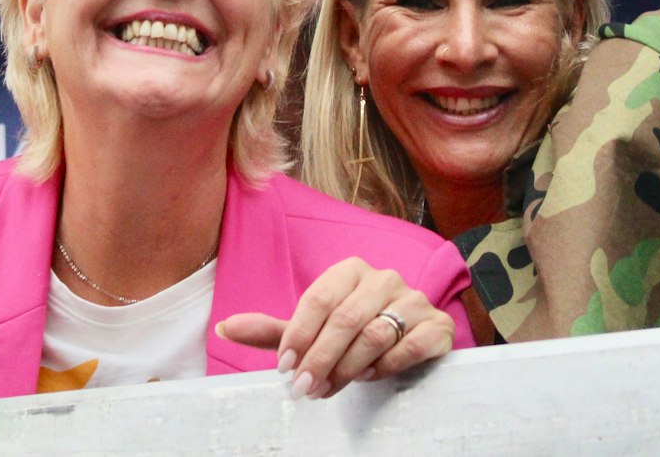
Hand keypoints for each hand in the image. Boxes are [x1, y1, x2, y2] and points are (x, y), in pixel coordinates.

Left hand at [216, 257, 455, 399]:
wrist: (413, 342)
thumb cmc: (355, 335)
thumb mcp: (313, 332)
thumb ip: (273, 331)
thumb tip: (222, 328)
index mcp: (350, 270)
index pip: (318, 299)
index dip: (298, 336)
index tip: (284, 368)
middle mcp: (384, 278)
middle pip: (345, 319)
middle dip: (319, 359)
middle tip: (303, 389)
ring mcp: (413, 299)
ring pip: (375, 335)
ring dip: (348, 368)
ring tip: (331, 388)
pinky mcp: (437, 325)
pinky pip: (409, 347)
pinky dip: (386, 367)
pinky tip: (372, 377)